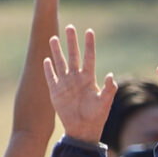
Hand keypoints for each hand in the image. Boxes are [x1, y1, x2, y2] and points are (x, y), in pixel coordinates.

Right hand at [43, 26, 114, 143]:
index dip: (89, 44)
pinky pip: (51, 78)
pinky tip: (46, 60)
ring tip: (53, 38)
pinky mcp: (56, 92)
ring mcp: (65, 84)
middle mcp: (77, 78)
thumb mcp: (105, 103)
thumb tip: (111, 76)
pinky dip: (48, 69)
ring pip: (60, 63)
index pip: (89, 57)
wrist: (82, 130)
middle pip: (73, 55)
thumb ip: (109, 89)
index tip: (89, 31)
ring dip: (57, 51)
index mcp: (89, 78)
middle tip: (70, 27)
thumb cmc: (96, 117)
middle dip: (71, 41)